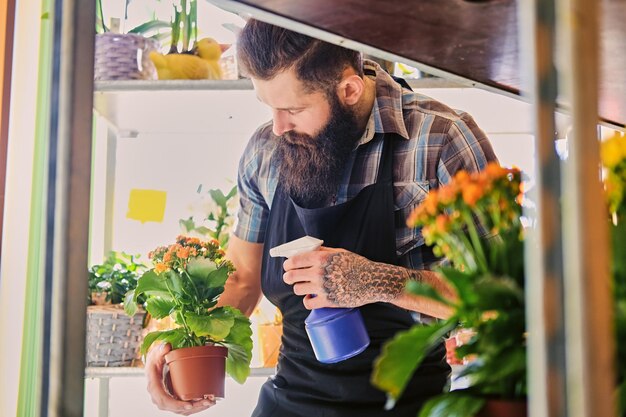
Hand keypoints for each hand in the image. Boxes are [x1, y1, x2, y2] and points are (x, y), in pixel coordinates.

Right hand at [145, 343, 215, 414]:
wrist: (155, 365)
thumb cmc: (156, 359)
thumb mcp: (156, 353)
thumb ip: (161, 349)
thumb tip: (167, 346)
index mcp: (155, 387)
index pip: (164, 401)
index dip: (177, 405)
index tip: (189, 405)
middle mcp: (160, 397)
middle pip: (177, 408)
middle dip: (194, 407)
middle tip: (208, 401)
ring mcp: (168, 400)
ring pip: (183, 410)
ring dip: (198, 407)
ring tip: (212, 401)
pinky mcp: (175, 400)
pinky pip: (185, 407)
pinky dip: (197, 406)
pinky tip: (208, 402)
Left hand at [282, 247, 407, 308]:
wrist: (372, 281)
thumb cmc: (357, 265)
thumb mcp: (340, 252)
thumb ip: (323, 251)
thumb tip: (308, 250)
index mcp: (321, 257)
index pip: (294, 260)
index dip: (287, 264)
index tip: (287, 266)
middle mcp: (319, 272)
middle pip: (291, 276)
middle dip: (288, 277)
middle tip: (290, 277)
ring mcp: (322, 287)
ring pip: (297, 289)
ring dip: (299, 288)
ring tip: (304, 287)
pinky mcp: (327, 301)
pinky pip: (308, 303)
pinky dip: (307, 301)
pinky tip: (311, 298)